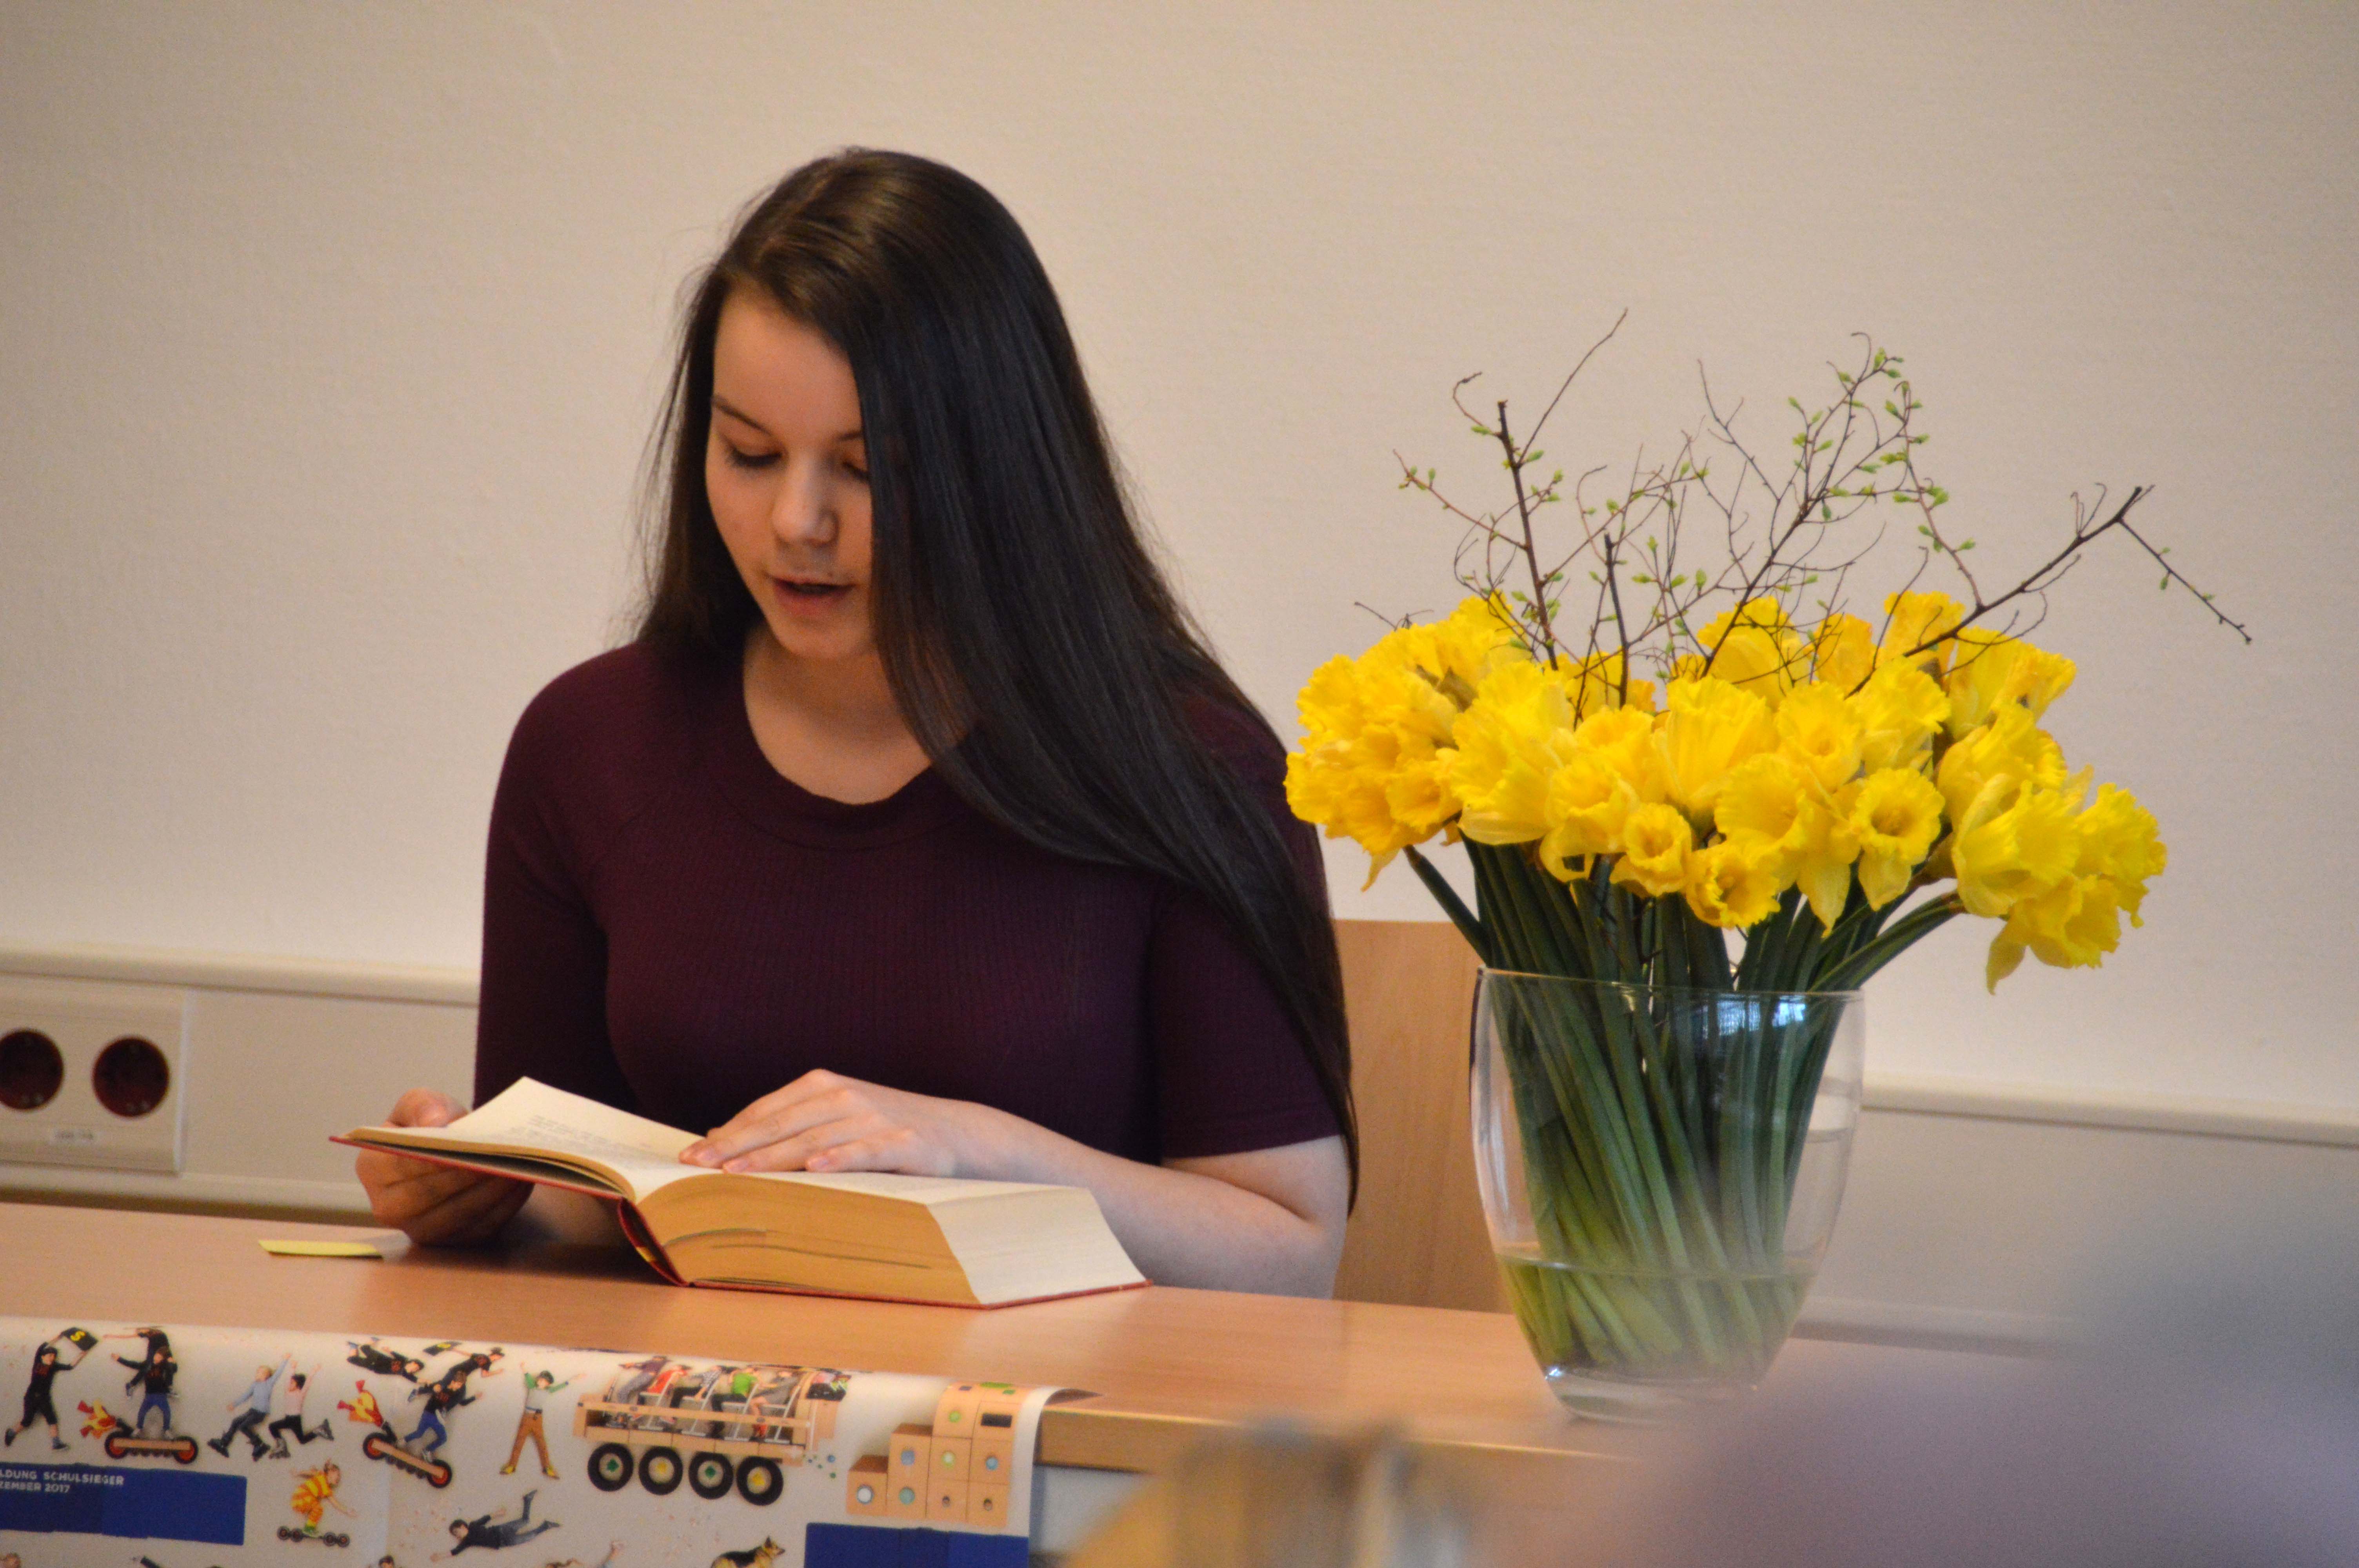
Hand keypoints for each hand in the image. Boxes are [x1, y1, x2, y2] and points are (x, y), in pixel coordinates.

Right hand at [354, 1088, 530, 1246]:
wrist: (450, 1151)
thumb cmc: (431, 1124)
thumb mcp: (421, 1103)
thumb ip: (423, 1106)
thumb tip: (435, 1123)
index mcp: (372, 1169)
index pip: (402, 1166)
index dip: (432, 1159)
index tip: (463, 1147)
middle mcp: (389, 1208)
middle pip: (430, 1196)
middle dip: (467, 1176)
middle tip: (499, 1157)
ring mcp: (421, 1230)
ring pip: (458, 1216)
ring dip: (490, 1193)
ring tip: (516, 1168)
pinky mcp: (453, 1242)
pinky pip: (480, 1228)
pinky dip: (503, 1206)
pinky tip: (521, 1183)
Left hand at [680, 1070, 991, 1176]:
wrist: (959, 1133)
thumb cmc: (885, 1131)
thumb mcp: (832, 1120)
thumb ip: (783, 1124)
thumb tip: (719, 1134)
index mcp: (823, 1086)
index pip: (765, 1111)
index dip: (727, 1133)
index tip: (690, 1155)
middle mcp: (845, 1096)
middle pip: (781, 1123)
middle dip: (735, 1146)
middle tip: (697, 1166)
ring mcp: (875, 1117)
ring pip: (814, 1139)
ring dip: (772, 1157)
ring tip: (736, 1174)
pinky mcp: (904, 1142)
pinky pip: (866, 1151)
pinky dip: (840, 1158)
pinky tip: (815, 1169)